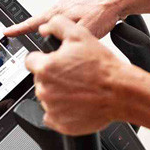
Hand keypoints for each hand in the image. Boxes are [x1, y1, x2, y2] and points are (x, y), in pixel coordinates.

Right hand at [4, 0, 130, 39]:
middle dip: (39, 33)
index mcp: (59, 11)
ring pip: (57, 21)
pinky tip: (77, 31)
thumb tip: (44, 34)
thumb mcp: (82, 29)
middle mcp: (63, 6)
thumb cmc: (105, 11)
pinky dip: (67, 26)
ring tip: (60, 39)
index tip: (7, 32)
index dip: (19, 29)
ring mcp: (72, 4)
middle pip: (44, 22)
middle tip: (36, 40)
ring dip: (56, 30)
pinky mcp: (82, 5)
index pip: (33, 23)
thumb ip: (62, 33)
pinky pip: (68, 18)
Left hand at [25, 14, 124, 134]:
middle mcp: (44, 90)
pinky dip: (62, 110)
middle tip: (73, 73)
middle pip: (40, 79)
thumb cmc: (102, 66)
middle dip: (53, 75)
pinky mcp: (60, 124)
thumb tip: (44, 28)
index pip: (31, 60)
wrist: (119, 91)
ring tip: (78, 87)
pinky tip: (77, 101)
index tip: (56, 61)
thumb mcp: (80, 34)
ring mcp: (51, 109)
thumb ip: (57, 25)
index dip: (44, 58)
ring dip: (58, 92)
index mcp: (45, 68)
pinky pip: (54, 116)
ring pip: (47, 97)